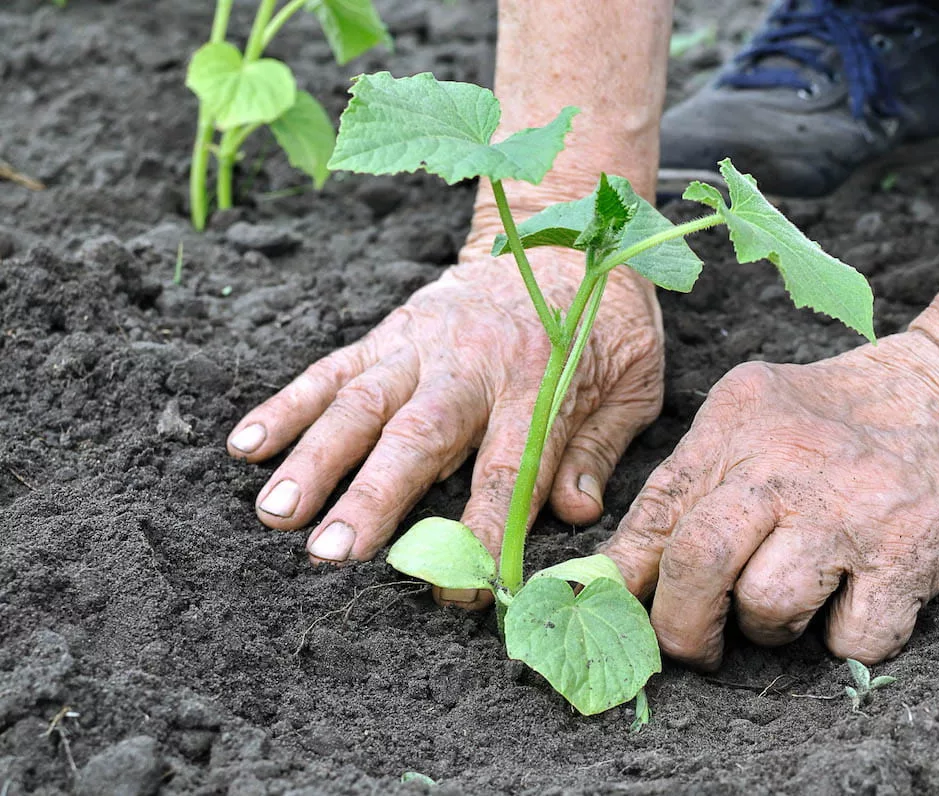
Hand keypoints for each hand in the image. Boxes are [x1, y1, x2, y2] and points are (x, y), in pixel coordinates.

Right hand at [227, 243, 662, 606]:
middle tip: (331, 553)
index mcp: (541, 381)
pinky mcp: (389, 332)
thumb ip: (600, 447)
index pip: (509, 469)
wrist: (562, 232)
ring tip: (275, 514)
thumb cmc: (603, 319)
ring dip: (315, 459)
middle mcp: (472, 362)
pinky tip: (246, 445)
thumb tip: (576, 515)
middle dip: (373, 497)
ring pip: (361, 403)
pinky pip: (332, 369)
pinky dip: (287, 404)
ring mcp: (422, 343)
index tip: (461, 590)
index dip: (485, 533)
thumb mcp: (633, 380)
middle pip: (419, 436)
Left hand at [601, 332, 938, 668]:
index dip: (625, 577)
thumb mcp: (755, 421)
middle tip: (696, 642)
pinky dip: (847, 640)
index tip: (621, 612)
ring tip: (795, 598)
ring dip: (771, 628)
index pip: (656, 509)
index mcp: (738, 422)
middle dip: (683, 625)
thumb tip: (617, 576)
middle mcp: (789, 461)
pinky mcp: (911, 552)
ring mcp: (852, 507)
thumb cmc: (845, 419)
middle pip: (699, 562)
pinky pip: (851, 641)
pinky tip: (857, 600)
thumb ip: (690, 486)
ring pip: (768, 608)